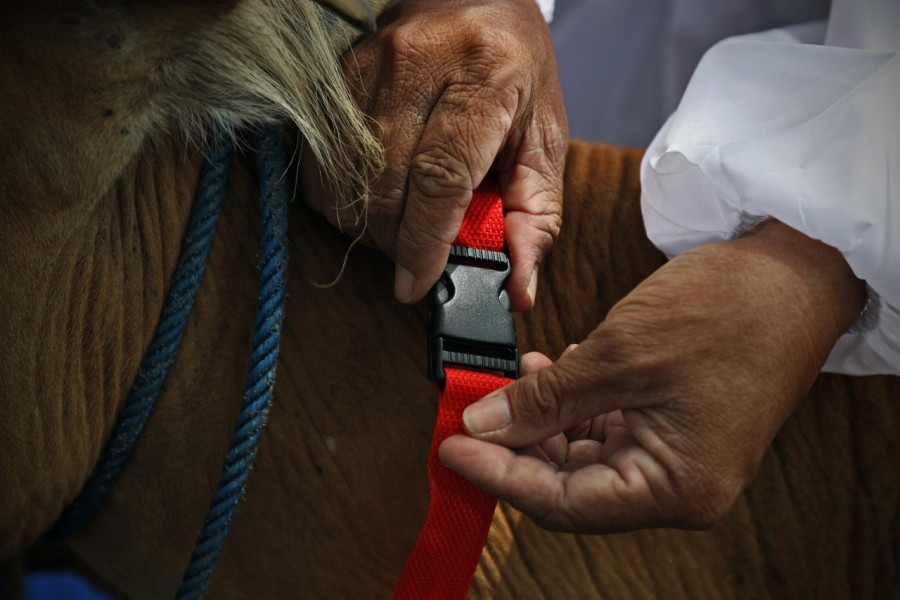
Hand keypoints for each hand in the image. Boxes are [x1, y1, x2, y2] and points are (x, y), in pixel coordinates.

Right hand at [305, 0, 566, 309]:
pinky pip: (321, 161)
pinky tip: (375, 197)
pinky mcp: (336, 74)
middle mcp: (417, 61)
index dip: (425, 242)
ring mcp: (368, 65)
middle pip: (387, 184)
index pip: (441, 175)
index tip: (417, 285)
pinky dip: (343, 197)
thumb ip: (536, 218)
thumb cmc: (516, 72)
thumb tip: (516, 290)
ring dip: (368, 223)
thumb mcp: (544, 140)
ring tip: (402, 224)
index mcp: (483, 73)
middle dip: (397, 241)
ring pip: (346, 178)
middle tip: (417, 257)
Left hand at [440, 220, 865, 532]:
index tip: (451, 449)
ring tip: (510, 378)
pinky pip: (608, 430)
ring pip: (585, 455)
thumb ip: (545, 399)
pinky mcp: (675, 427)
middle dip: (516, 444)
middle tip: (469, 410)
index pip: (564, 503)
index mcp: (676, 487)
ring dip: (542, 419)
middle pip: (571, 484)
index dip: (500, 476)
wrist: (794, 273)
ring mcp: (679, 456)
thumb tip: (482, 426)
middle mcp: (679, 485)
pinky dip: (573, 404)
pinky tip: (551, 371)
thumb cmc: (727, 311)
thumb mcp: (618, 354)